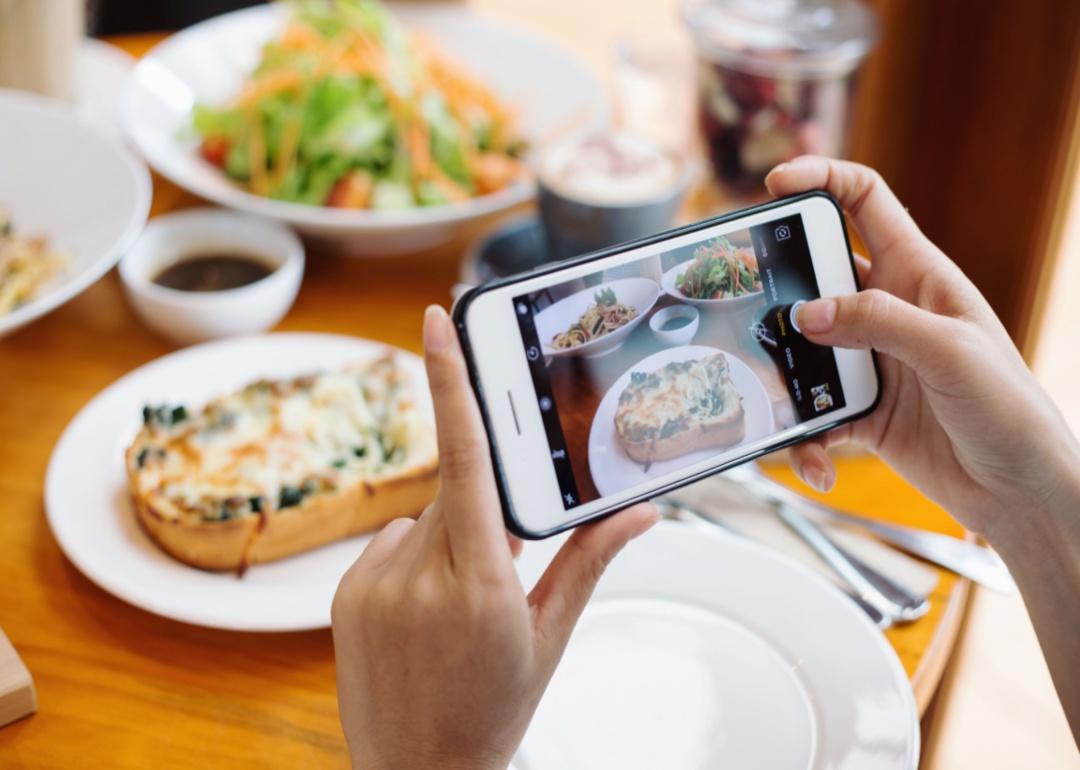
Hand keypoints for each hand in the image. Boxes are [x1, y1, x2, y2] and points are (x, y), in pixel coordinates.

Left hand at [331, 305, 657, 769]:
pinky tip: (422, 614)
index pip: (468, 461)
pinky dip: (412, 561)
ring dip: (447, 541)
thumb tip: (640, 509)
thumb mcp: (550, 637)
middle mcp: (419, 578)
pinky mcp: (344, 594)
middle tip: (496, 575)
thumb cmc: (492, 711)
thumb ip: (590, 561)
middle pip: (457, 494)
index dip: (451, 382)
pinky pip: (389, 544)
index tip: (435, 322)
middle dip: (483, 516)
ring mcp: (372, 585)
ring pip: (423, 520)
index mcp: (482, 585)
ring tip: (455, 611)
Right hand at [766, 155, 1079, 540]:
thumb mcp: (951, 351)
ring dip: (784, 377)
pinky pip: (812, 414)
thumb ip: (879, 322)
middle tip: (744, 304)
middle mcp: (886, 310)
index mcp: (917, 273)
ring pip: (802, 350)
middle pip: (813, 276)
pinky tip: (820, 464)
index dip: (820, 179)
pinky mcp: (858, 410)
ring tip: (779, 404)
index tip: (774, 185)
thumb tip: (806, 313)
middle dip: (776, 287)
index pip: (863, 201)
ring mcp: (868, 360)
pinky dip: (805, 440)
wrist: (1020, 491)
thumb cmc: (1009, 409)